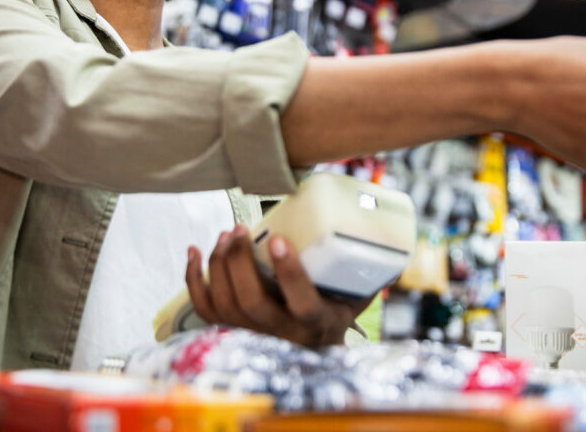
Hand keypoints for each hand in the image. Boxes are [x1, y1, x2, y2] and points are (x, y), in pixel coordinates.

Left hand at [185, 225, 371, 347]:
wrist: (311, 356)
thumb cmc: (333, 317)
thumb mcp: (355, 300)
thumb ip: (368, 274)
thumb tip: (391, 245)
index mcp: (313, 324)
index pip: (300, 302)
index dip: (288, 271)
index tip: (278, 239)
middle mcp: (279, 334)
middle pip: (250, 300)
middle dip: (239, 261)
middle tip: (241, 228)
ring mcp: (250, 334)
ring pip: (225, 302)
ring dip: (220, 264)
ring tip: (227, 234)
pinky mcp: (229, 330)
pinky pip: (204, 308)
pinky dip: (194, 278)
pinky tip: (195, 251)